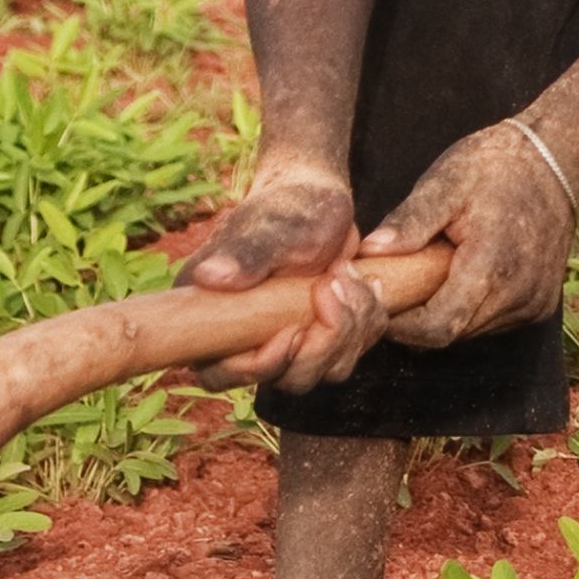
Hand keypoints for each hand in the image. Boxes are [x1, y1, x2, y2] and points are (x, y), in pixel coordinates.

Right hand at [180, 162, 378, 393]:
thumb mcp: (274, 228)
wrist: (316, 199)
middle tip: (334, 283)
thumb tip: (208, 277)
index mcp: (212, 313)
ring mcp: (285, 340)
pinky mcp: (320, 337)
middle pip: (285, 378)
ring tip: (351, 272)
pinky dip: (368, 321)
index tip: (293, 331)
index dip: (258, 366)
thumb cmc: (287, 208)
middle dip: (323, 341)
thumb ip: (247, 255)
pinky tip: (369, 282)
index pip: (218, 372)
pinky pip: (350, 352)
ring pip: (325, 369)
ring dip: (351, 326)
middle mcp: (244, 336)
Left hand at [364, 123, 578, 351]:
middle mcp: (518, 295)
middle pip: (451, 334)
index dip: (400, 326)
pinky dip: (470, 308)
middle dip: (418, 318)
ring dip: (445, 313)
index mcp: (492, 266)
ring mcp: (533, 304)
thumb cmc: (496, 166)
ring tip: (432, 274)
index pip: (437, 328)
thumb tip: (370, 253)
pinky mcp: (540, 307)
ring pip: (470, 332)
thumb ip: (410, 221)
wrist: (556, 160)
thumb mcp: (446, 182)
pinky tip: (463, 275)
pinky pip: (492, 323)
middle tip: (399, 282)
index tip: (381, 300)